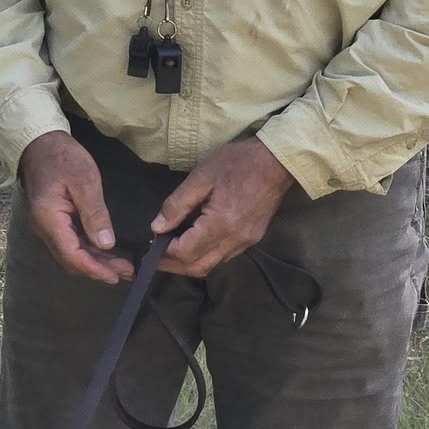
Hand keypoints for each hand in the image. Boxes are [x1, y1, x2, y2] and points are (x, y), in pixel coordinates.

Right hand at [18, 132, 135, 283]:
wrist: (39, 143)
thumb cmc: (62, 157)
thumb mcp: (85, 180)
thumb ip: (95, 213)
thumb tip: (106, 243)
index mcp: (49, 219)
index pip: (72, 255)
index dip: (94, 269)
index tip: (116, 276)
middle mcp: (44, 228)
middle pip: (71, 260)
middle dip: (98, 269)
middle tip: (127, 271)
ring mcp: (46, 226)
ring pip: (70, 254)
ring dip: (95, 262)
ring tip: (121, 266)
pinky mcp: (52, 222)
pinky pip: (70, 243)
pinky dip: (88, 251)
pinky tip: (106, 251)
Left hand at [151, 138, 293, 278]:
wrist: (278, 161)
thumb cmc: (239, 163)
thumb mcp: (202, 176)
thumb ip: (177, 204)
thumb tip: (157, 227)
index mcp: (220, 224)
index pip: (185, 252)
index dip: (163, 253)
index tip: (149, 246)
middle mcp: (234, 240)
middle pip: (197, 267)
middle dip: (173, 266)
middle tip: (154, 257)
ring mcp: (245, 243)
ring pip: (210, 266)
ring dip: (188, 263)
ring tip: (171, 252)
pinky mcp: (252, 239)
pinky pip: (223, 257)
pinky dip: (205, 256)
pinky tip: (195, 243)